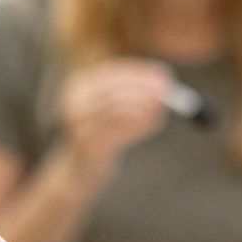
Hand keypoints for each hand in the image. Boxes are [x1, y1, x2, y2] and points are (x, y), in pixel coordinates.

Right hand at [59, 59, 173, 173]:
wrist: (79, 169)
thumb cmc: (101, 133)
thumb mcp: (112, 109)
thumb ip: (133, 94)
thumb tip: (164, 82)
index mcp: (79, 87)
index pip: (112, 73)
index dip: (139, 73)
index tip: (163, 74)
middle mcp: (75, 103)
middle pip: (113, 90)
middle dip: (143, 87)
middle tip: (166, 88)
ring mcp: (80, 125)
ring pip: (116, 109)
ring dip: (143, 105)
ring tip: (162, 105)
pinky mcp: (90, 145)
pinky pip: (119, 131)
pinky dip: (140, 124)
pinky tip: (156, 122)